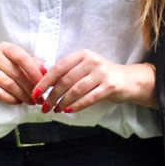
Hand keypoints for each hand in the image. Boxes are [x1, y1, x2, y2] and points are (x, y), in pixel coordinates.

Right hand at [0, 42, 46, 104]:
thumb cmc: (6, 66)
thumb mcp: (19, 61)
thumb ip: (33, 64)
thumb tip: (45, 72)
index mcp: (5, 47)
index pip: (22, 58)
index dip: (34, 71)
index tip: (43, 83)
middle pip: (16, 74)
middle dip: (30, 88)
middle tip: (39, 98)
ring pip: (9, 85)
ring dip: (23, 95)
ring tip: (31, 101)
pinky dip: (11, 99)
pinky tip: (19, 101)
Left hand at [30, 50, 156, 113]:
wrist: (128, 80)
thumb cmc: (101, 76)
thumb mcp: (85, 68)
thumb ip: (68, 72)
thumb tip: (43, 84)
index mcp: (82, 55)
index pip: (58, 68)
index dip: (44, 82)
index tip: (35, 93)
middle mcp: (91, 61)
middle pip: (65, 80)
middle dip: (52, 95)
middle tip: (44, 106)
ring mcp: (101, 73)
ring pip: (76, 90)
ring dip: (62, 102)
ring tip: (55, 110)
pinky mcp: (110, 86)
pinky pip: (89, 98)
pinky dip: (76, 105)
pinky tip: (68, 110)